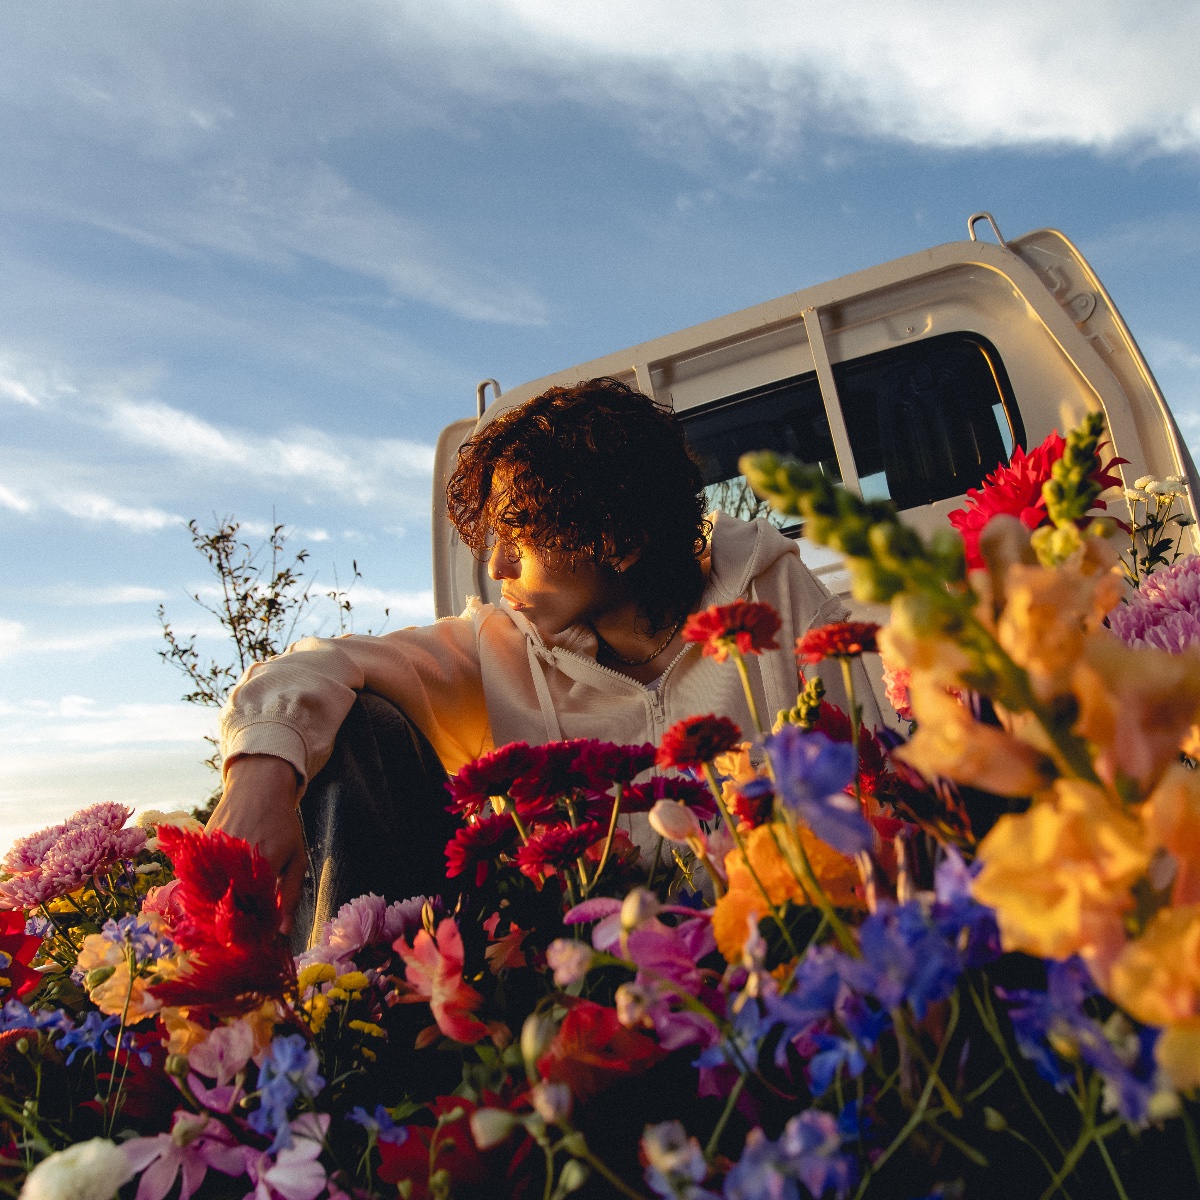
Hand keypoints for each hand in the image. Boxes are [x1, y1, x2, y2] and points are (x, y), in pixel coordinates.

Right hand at [206, 754, 305, 934]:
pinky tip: (206, 900)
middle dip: (228, 927)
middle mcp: (234, 862)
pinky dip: (199, 893)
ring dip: (210, 913)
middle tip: (233, 938)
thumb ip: (290, 894)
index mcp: (261, 867)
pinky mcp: (198, 848)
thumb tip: (281, 930)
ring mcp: (212, 854)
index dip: (249, 932)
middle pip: (224, 909)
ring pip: (205, 897)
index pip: (250, 915)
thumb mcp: (296, 856)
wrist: (258, 788)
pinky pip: (193, 880)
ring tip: (218, 923)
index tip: (251, 942)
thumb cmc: (283, 824)